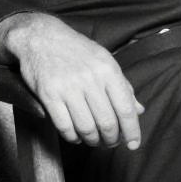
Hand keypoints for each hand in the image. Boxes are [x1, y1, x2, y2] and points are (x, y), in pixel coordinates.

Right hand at [0, 13, 144, 148]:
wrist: (41, 37)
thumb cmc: (77, 51)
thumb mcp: (105, 61)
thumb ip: (123, 87)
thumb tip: (139, 110)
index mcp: (108, 70)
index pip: (126, 109)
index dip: (132, 131)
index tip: (133, 144)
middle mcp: (90, 79)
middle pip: (107, 122)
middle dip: (111, 139)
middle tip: (111, 142)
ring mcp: (68, 87)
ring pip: (86, 127)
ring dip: (92, 140)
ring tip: (94, 140)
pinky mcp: (49, 94)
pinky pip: (64, 126)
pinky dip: (72, 137)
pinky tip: (76, 136)